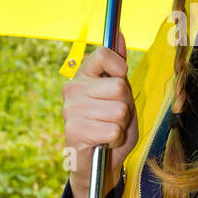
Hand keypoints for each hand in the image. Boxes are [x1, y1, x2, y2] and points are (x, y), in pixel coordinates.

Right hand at [62, 30, 138, 197]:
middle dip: (126, 105)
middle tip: (115, 116)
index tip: (118, 85)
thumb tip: (119, 34)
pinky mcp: (74, 131)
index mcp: (83, 75)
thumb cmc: (111, 125)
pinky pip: (113, 130)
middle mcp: (73, 90)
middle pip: (119, 87)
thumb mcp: (121, 93)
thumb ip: (118, 66)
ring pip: (119, 110)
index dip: (120, 70)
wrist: (99, 164)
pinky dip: (116, 139)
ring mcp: (71, 110)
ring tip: (109, 129)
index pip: (105, 54)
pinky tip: (104, 141)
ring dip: (121, 124)